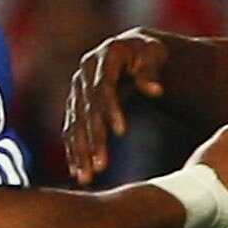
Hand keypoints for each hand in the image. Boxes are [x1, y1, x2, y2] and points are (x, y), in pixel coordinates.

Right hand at [64, 29, 170, 183]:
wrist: (131, 50)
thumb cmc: (148, 54)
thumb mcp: (154, 55)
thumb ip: (151, 72)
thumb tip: (156, 90)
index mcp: (103, 58)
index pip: (103, 86)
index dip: (111, 109)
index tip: (121, 133)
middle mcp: (85, 74)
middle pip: (87, 110)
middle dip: (93, 139)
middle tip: (101, 166)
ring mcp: (77, 90)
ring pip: (75, 124)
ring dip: (80, 151)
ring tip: (87, 177)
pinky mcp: (75, 104)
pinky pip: (71, 130)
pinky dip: (74, 150)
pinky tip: (77, 171)